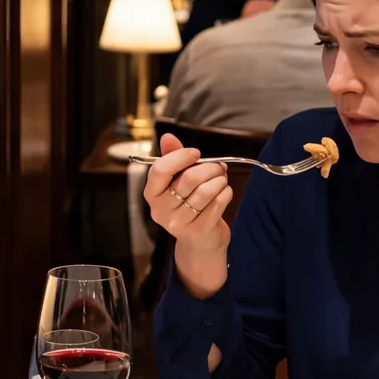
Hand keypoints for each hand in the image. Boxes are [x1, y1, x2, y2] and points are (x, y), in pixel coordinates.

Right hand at [143, 134, 231, 258]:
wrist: (199, 242)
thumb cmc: (186, 204)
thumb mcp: (176, 181)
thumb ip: (171, 158)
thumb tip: (167, 136)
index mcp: (152, 193)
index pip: (160, 170)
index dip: (180, 157)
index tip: (196, 153)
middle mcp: (161, 210)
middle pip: (189, 179)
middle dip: (209, 167)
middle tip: (218, 166)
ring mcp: (179, 223)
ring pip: (206, 191)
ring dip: (220, 180)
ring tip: (222, 178)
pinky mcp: (199, 230)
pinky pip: (218, 203)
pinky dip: (226, 193)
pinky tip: (225, 191)